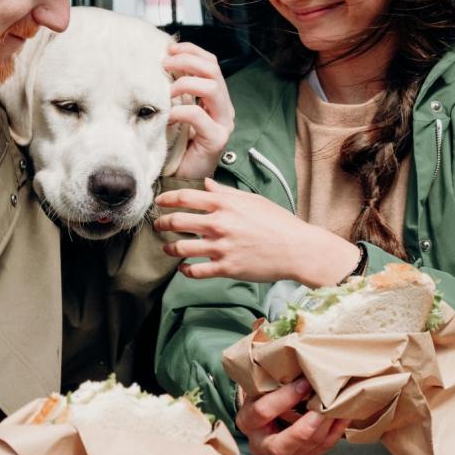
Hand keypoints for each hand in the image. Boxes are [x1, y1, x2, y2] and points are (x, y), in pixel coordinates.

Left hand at [154, 178, 359, 286]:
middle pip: (177, 221)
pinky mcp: (226, 268)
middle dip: (162, 222)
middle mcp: (219, 224)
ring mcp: (221, 247)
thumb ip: (225, 192)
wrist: (297, 249)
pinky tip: (184, 268)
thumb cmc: (277, 222)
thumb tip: (207, 183)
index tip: (159, 201)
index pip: (186, 197)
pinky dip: (185, 270)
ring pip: (181, 248)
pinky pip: (196, 271)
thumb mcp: (252, 200)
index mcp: (225, 204)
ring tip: (166, 247)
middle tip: (158, 224)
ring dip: (169, 247)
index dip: (167, 199)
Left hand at [162, 42, 233, 179]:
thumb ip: (175, 93)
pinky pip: (198, 116)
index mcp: (216, 98)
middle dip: (187, 61)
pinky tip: (167, 116)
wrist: (183, 179)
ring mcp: (223, 123)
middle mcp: (224, 108)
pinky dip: (179, 111)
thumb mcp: (176, 112)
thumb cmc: (178, 146)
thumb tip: (159, 66)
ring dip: (185, 83)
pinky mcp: (216, 139)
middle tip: (164, 64)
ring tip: (166, 92)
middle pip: (213, 70)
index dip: (191, 51)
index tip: (169, 49)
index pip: (211, 63)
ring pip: (212, 88)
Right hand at [236, 378, 349, 454]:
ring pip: (305, 449)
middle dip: (305, 429)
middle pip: (280, 446)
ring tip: (337, 408)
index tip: (305, 383)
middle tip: (323, 409)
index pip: (263, 411)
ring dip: (324, 429)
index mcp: (247, 420)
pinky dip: (333, 434)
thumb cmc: (264, 394)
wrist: (264, 415)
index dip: (285, 397)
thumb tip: (300, 361)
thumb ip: (275, 377)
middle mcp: (259, 443)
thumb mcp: (262, 384)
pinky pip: (319, 451)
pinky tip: (341, 418)